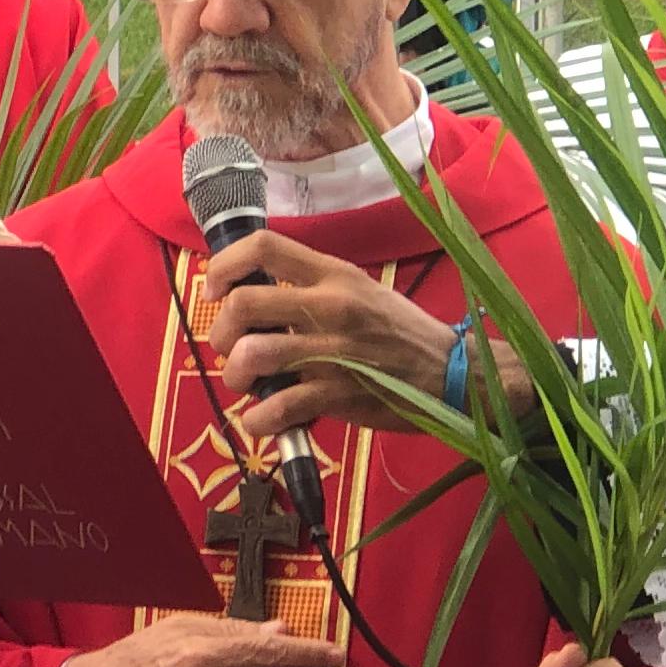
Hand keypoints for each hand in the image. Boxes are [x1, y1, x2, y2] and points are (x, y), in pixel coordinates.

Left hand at [202, 233, 456, 439]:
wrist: (450, 374)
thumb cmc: (400, 333)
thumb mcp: (361, 291)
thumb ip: (311, 288)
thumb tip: (254, 298)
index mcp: (335, 274)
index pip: (264, 246)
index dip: (224, 265)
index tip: (215, 290)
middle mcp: (331, 306)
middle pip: (243, 303)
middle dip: (222, 332)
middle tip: (232, 349)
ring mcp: (334, 351)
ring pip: (253, 354)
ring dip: (235, 375)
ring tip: (247, 383)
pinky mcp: (339, 394)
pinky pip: (277, 407)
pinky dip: (258, 420)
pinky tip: (263, 419)